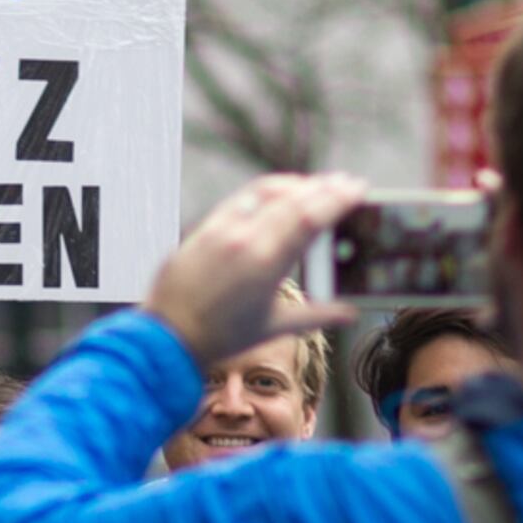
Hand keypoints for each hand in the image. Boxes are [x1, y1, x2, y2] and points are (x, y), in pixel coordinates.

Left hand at [147, 174, 365, 367]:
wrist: (166, 339)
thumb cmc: (219, 338)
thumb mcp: (274, 327)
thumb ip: (317, 315)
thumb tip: (349, 313)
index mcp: (266, 262)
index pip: (311, 216)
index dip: (337, 198)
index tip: (357, 188)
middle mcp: (242, 239)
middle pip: (293, 198)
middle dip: (324, 187)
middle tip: (345, 183)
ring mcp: (219, 231)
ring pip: (264, 192)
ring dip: (294, 186)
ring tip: (315, 187)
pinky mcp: (201, 230)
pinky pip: (239, 200)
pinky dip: (264, 194)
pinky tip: (277, 196)